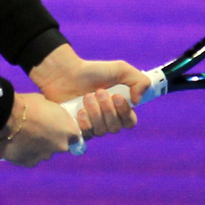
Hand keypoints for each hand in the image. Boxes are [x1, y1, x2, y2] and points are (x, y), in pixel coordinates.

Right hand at [0, 93, 81, 166]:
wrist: (8, 117)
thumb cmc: (29, 104)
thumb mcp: (48, 104)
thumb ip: (53, 116)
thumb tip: (49, 119)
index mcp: (69, 130)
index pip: (75, 136)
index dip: (65, 132)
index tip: (57, 127)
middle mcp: (61, 147)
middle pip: (59, 145)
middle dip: (51, 140)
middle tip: (37, 130)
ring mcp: (45, 156)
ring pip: (44, 152)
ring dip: (37, 146)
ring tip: (24, 135)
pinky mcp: (30, 163)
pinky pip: (30, 158)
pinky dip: (25, 152)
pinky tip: (17, 142)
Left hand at [30, 45, 149, 140]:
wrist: (65, 73)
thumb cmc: (92, 71)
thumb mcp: (120, 69)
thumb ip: (139, 81)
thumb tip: (138, 101)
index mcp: (118, 108)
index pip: (130, 122)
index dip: (125, 112)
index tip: (117, 96)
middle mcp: (106, 120)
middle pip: (115, 128)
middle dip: (108, 109)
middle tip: (99, 92)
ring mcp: (92, 125)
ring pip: (101, 131)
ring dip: (95, 112)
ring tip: (87, 96)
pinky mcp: (78, 129)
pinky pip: (87, 135)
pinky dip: (85, 122)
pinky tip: (80, 110)